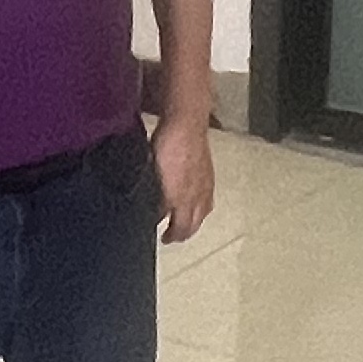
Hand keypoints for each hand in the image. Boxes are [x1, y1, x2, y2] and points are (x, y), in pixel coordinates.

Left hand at [152, 112, 215, 245]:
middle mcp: (197, 196)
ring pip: (203, 213)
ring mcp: (205, 185)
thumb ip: (156, 197)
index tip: (163, 238)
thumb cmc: (167, 145)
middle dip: (183, 234)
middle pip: (193, 224)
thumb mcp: (153, 173)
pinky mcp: (209, 175)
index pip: (179, 228)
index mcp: (181, 198)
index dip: (171, 236)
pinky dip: (202, 207)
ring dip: (194, 222)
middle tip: (172, 236)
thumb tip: (156, 212)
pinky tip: (197, 201)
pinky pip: (208, 199)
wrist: (186, 123)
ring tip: (185, 223)